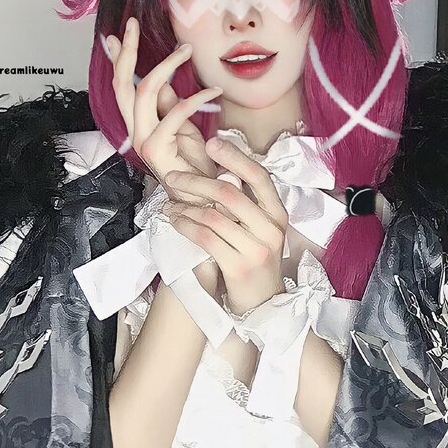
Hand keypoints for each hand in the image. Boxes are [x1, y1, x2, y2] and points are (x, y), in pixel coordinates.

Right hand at [105, 18, 222, 201]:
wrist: (204, 196)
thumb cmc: (195, 164)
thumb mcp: (183, 127)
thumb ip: (170, 104)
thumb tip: (165, 78)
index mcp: (139, 124)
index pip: (122, 86)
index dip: (117, 59)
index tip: (116, 34)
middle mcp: (136, 131)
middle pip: (123, 85)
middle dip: (126, 52)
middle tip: (132, 26)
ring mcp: (143, 141)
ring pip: (144, 93)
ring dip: (166, 66)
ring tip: (186, 50)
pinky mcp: (157, 149)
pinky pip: (175, 113)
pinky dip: (196, 98)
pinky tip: (214, 91)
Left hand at [161, 137, 288, 314]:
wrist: (263, 304)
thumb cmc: (254, 261)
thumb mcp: (258, 230)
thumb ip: (244, 205)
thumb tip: (219, 173)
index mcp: (278, 214)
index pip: (259, 176)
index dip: (235, 156)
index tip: (212, 142)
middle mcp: (271, 229)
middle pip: (229, 192)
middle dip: (196, 181)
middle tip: (173, 177)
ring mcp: (256, 249)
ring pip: (213, 215)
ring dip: (184, 207)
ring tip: (169, 204)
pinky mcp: (239, 267)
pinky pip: (205, 237)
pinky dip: (185, 226)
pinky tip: (175, 222)